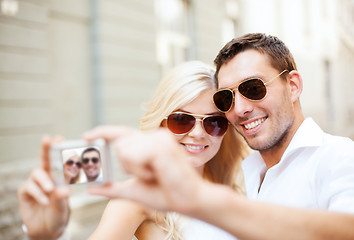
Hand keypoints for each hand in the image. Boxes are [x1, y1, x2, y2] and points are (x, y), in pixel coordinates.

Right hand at [17, 136, 70, 239]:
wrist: (47, 230)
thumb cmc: (58, 215)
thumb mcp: (63, 207)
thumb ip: (62, 198)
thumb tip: (64, 189)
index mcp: (60, 177)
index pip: (60, 161)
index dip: (59, 148)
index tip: (59, 137)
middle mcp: (48, 177)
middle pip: (45, 159)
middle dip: (46, 148)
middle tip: (47, 139)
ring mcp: (36, 183)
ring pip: (37, 173)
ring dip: (43, 180)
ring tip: (50, 189)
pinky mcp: (25, 192)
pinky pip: (29, 187)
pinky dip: (37, 193)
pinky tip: (44, 201)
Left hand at [84, 126, 204, 213]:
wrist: (188, 201)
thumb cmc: (166, 194)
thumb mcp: (134, 190)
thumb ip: (113, 188)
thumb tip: (92, 188)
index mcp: (149, 143)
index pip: (122, 133)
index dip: (103, 132)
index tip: (85, 136)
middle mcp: (154, 136)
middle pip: (120, 143)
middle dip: (128, 165)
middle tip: (149, 175)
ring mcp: (159, 138)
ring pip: (125, 150)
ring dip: (135, 169)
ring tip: (155, 174)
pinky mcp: (162, 144)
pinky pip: (135, 155)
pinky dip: (141, 170)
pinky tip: (157, 173)